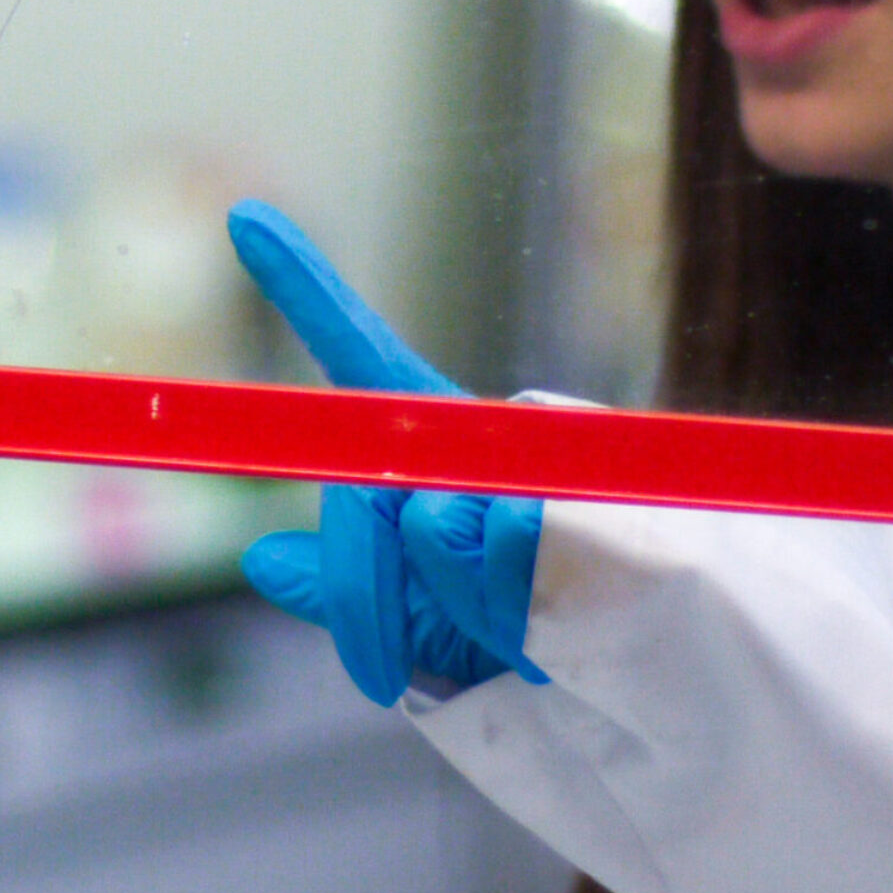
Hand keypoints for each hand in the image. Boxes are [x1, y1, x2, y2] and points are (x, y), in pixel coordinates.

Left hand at [229, 200, 546, 705]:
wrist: (648, 676)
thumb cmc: (529, 634)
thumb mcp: (423, 618)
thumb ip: (351, 585)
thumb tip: (263, 556)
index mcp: (443, 442)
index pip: (364, 358)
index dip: (304, 287)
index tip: (244, 216)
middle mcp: (485, 431)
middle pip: (362, 494)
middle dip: (362, 594)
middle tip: (403, 656)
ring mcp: (533, 457)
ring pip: (425, 532)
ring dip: (450, 607)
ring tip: (517, 623)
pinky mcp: (573, 495)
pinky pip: (489, 563)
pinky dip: (505, 615)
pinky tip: (554, 615)